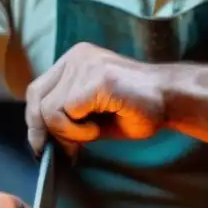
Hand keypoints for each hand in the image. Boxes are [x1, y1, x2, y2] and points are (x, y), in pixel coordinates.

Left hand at [25, 42, 167, 154]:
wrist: (171, 100)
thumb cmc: (137, 110)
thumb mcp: (91, 114)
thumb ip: (66, 117)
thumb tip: (42, 140)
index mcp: (74, 60)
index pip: (37, 90)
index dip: (36, 121)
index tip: (45, 145)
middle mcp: (75, 57)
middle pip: (35, 97)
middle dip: (45, 130)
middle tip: (66, 150)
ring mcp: (84, 65)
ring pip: (48, 109)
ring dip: (68, 132)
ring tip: (92, 133)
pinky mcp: (95, 78)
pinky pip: (64, 113)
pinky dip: (78, 131)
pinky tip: (97, 130)